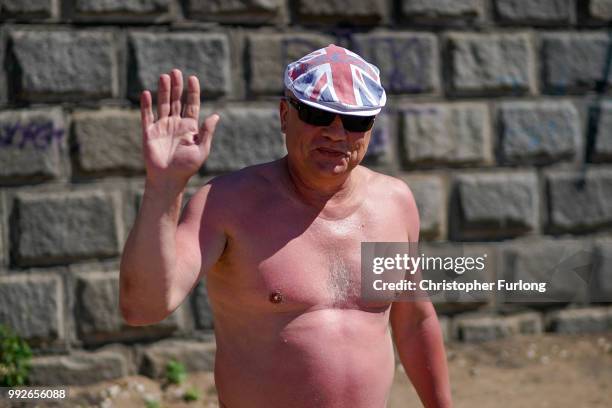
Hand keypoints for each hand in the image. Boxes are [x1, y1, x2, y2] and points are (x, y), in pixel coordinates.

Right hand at [140, 69, 218, 190]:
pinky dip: (146, 105)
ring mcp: (162, 127)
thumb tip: (216, 115)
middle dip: (177, 86)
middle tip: (176, 71)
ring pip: (163, 104)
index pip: (192, 105)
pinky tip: (146, 93)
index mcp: (189, 127)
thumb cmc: (187, 167)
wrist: (168, 179)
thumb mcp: (201, 150)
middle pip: (177, 101)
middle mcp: (176, 124)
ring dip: (163, 91)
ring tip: (165, 76)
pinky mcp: (149, 132)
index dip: (192, 92)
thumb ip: (207, 132)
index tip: (193, 78)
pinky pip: (147, 115)